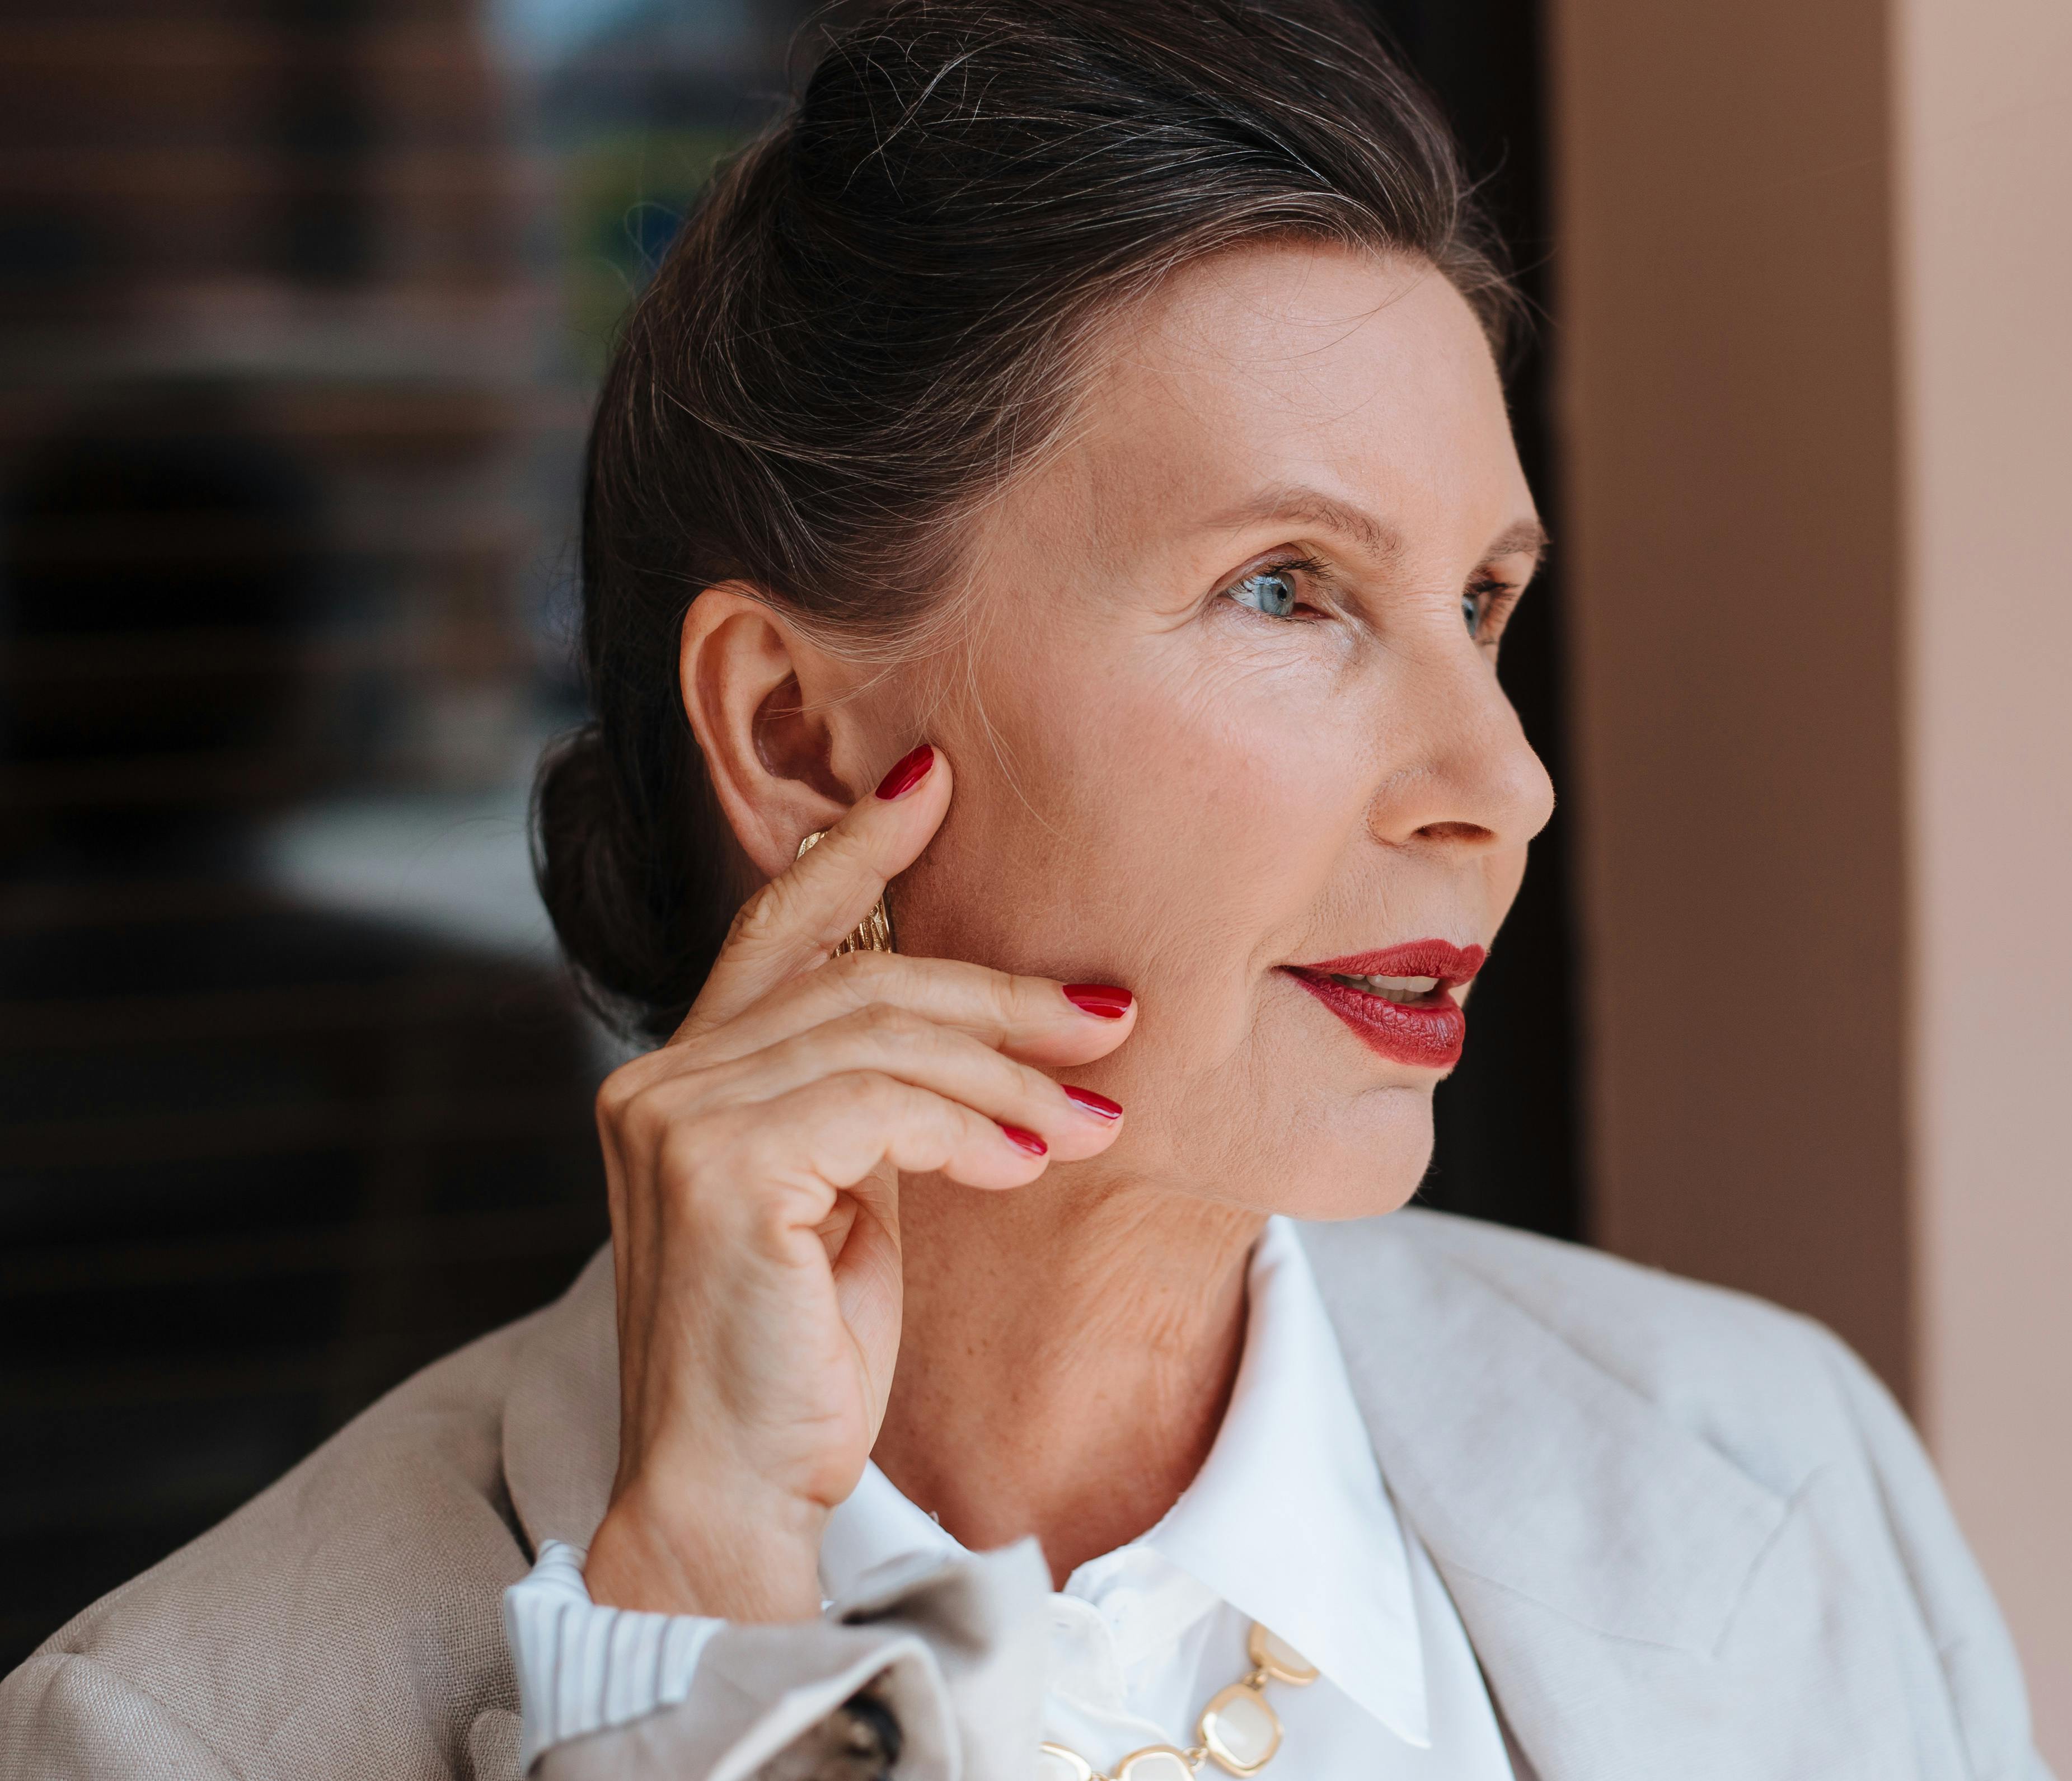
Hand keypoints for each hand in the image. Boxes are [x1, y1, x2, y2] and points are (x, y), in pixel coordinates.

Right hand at [579, 749, 1134, 1618]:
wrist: (738, 1492)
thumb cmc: (800, 1360)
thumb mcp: (846, 1200)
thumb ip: (866, 1104)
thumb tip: (973, 1029)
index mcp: (682, 1078)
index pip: (778, 927)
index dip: (856, 846)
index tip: (934, 780)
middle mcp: (659, 1080)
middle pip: (863, 981)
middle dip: (1001, 993)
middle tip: (1110, 1016)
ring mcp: (675, 1119)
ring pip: (885, 1035)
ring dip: (1010, 1072)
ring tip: (1094, 1115)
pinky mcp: (722, 1170)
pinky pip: (884, 1105)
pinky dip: (973, 1127)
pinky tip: (1027, 1164)